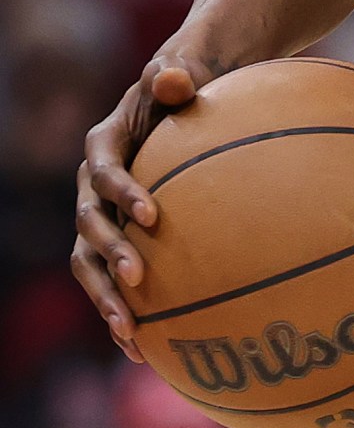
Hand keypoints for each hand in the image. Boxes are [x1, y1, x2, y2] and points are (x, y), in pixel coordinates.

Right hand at [72, 52, 216, 359]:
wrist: (184, 98)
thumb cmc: (191, 86)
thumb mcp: (184, 73)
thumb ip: (176, 77)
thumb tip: (174, 77)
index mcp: (105, 144)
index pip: (104, 170)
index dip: (122, 192)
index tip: (152, 216)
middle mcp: (93, 184)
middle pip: (88, 224)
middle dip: (110, 254)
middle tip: (139, 280)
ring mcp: (102, 216)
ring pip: (90, 263)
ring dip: (106, 297)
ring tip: (130, 333)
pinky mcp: (117, 242)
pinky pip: (112, 281)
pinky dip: (125, 313)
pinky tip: (144, 353)